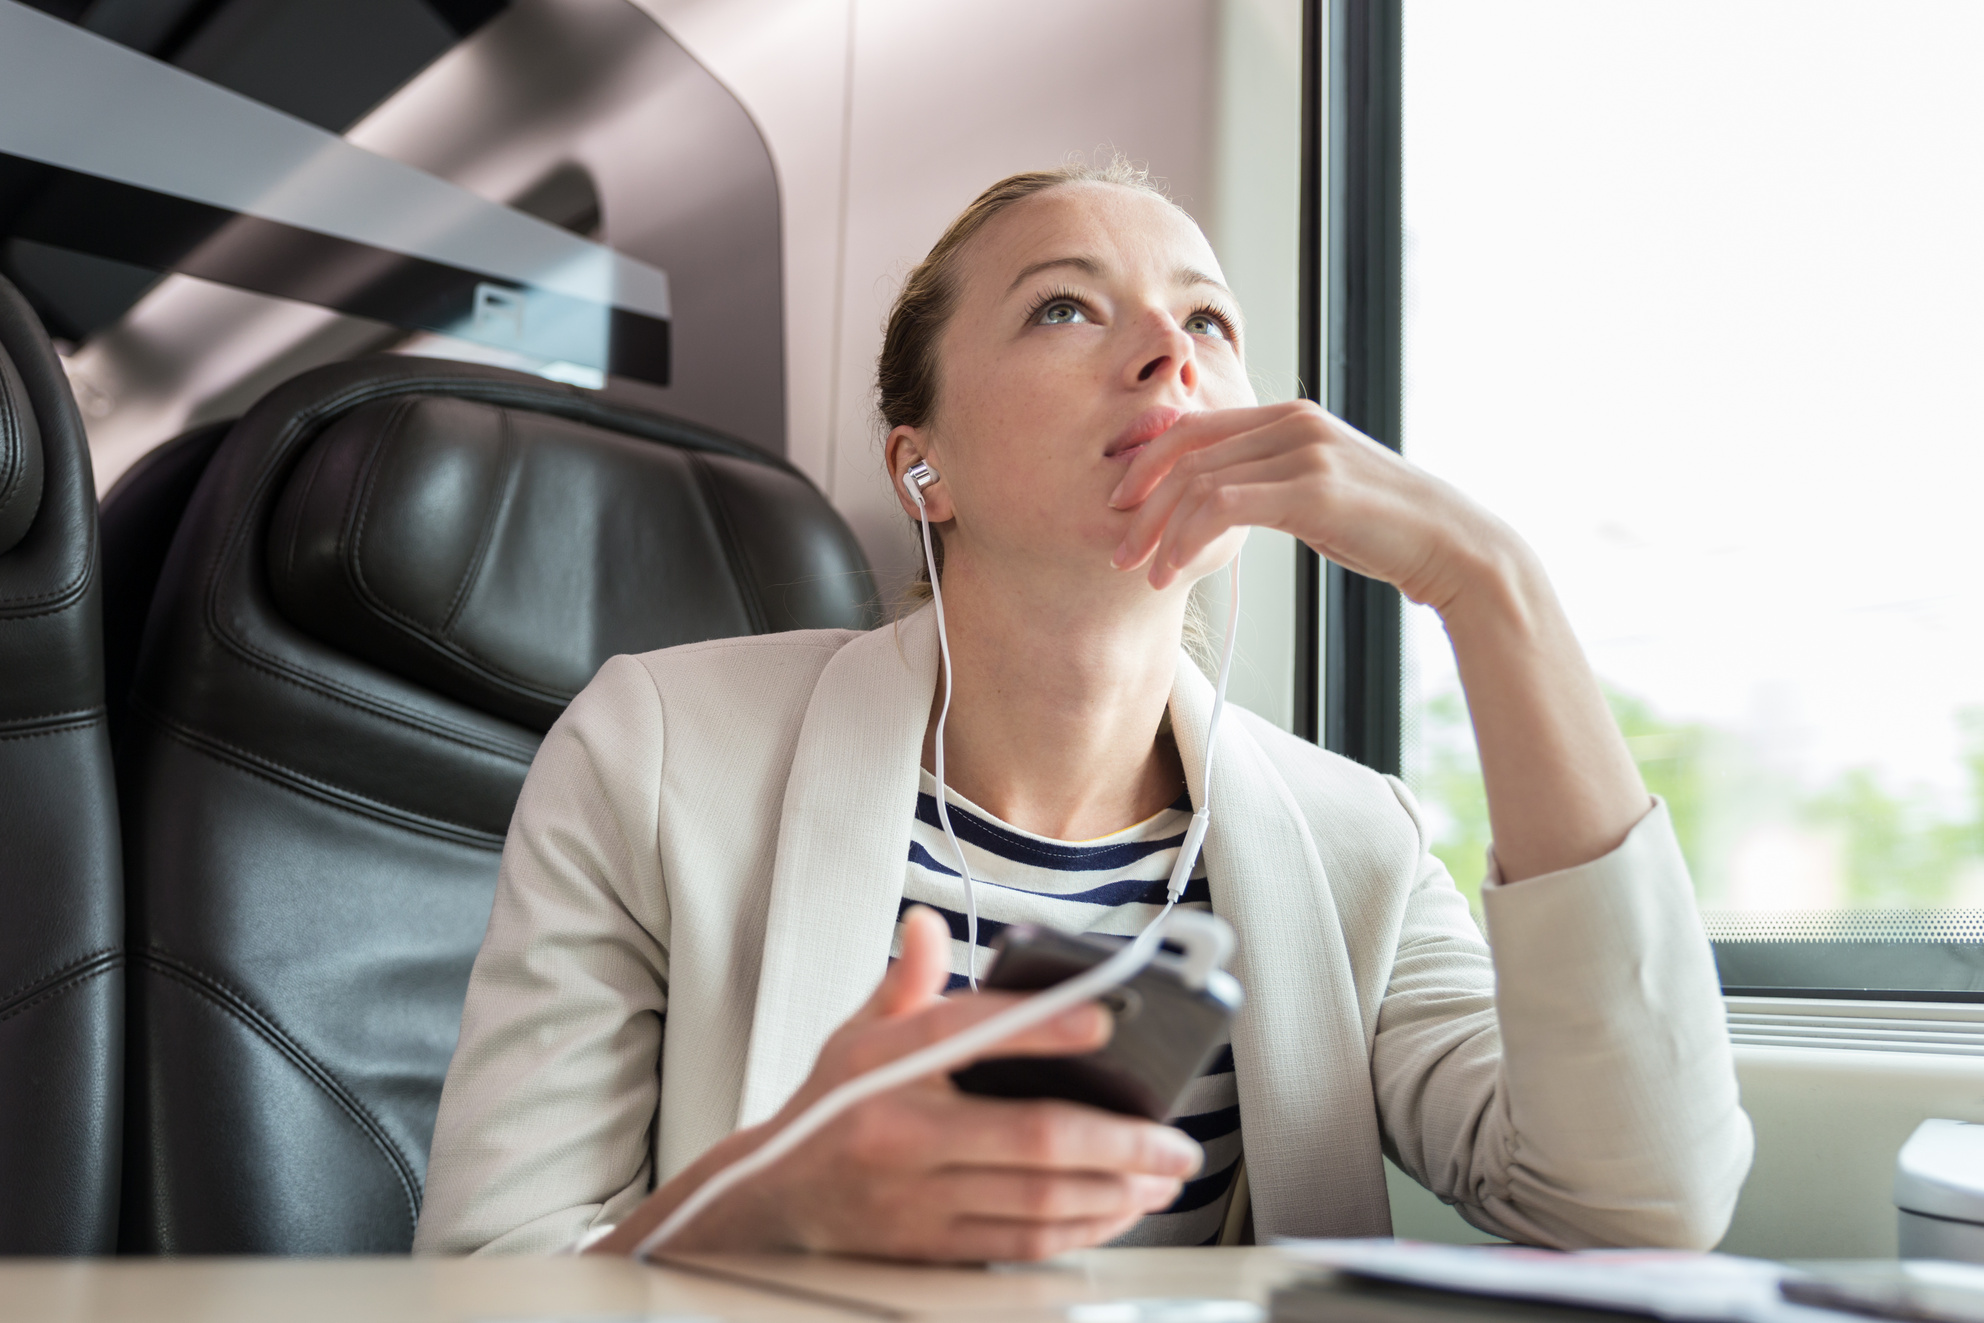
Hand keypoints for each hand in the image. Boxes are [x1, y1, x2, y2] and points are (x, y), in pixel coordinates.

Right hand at [593, 908, 1202, 1260]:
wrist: (767, 1202)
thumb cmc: (828, 1110)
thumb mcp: (854, 1035)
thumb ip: (904, 981)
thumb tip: (926, 924)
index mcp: (881, 1068)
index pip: (968, 1033)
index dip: (1043, 1023)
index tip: (1107, 1015)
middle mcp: (899, 1135)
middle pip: (1028, 1137)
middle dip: (1117, 1139)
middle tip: (1174, 1136)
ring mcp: (915, 1200)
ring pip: (1036, 1200)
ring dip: (1113, 1189)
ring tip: (1161, 1172)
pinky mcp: (930, 1247)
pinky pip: (1020, 1242)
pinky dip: (1081, 1228)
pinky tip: (1118, 1208)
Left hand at [1108, 401, 1516, 613]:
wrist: (1452, 546)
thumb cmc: (1383, 530)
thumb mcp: (1317, 495)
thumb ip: (1270, 484)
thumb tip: (1219, 501)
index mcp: (1291, 418)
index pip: (1195, 427)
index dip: (1147, 465)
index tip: (1121, 508)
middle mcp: (1294, 423)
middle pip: (1186, 451)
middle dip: (1139, 502)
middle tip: (1117, 548)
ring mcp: (1305, 452)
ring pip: (1198, 479)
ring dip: (1157, 530)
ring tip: (1140, 572)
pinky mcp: (1313, 489)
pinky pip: (1224, 505)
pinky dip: (1186, 538)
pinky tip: (1172, 570)